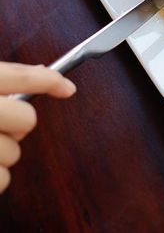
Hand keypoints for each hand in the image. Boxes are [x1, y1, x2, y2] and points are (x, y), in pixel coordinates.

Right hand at [0, 62, 75, 192]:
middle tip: (0, 125)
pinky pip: (4, 179)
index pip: (21, 77)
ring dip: (1, 153)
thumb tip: (40, 72)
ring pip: (14, 152)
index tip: (69, 88)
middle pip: (27, 119)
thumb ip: (4, 80)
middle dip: (18, 125)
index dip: (50, 81)